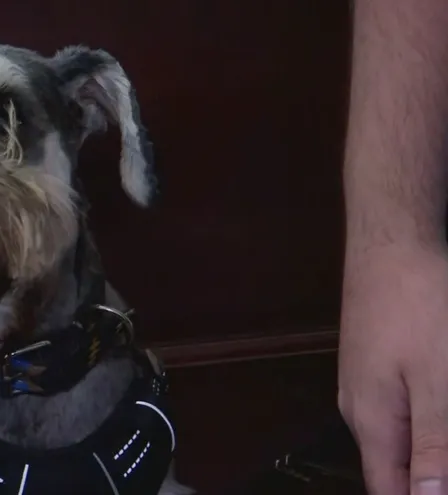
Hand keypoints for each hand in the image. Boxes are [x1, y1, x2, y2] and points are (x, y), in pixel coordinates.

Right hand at [339, 243, 447, 494]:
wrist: (393, 241)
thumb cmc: (419, 305)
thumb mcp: (438, 379)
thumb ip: (433, 444)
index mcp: (372, 421)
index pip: (387, 490)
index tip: (439, 491)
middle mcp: (360, 408)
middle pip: (392, 466)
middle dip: (429, 478)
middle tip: (446, 467)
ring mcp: (366, 382)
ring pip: (399, 436)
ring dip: (430, 451)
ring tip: (443, 448)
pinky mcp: (379, 361)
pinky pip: (402, 406)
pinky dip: (429, 419)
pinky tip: (441, 406)